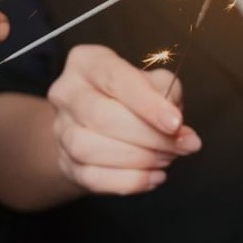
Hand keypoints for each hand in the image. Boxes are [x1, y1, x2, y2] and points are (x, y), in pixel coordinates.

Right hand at [47, 44, 199, 195]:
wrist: (96, 125)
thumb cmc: (130, 97)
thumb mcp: (152, 82)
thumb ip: (168, 96)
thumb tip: (182, 132)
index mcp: (87, 62)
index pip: (116, 79)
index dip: (148, 104)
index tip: (175, 123)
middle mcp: (67, 93)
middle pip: (102, 117)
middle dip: (149, 136)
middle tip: (181, 145)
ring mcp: (60, 130)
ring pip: (92, 149)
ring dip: (139, 160)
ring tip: (166, 158)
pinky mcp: (65, 163)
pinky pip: (93, 178)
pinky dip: (129, 181)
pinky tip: (153, 176)